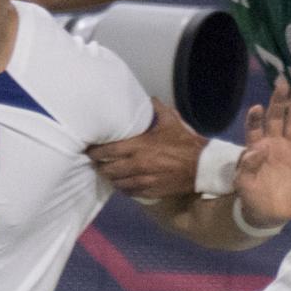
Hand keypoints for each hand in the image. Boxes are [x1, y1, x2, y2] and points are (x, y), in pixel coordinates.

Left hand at [88, 98, 205, 197]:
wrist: (201, 167)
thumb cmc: (184, 142)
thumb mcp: (171, 121)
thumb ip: (157, 109)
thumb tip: (148, 99)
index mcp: (139, 146)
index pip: (107, 151)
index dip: (95, 152)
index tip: (89, 149)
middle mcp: (137, 165)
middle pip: (108, 169)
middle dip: (100, 166)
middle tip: (96, 162)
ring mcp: (142, 180)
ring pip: (116, 182)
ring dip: (111, 178)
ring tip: (108, 173)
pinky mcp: (149, 192)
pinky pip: (128, 192)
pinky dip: (123, 187)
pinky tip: (122, 183)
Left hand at [235, 81, 290, 229]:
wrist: (269, 214)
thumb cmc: (251, 197)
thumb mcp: (243, 183)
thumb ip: (247, 165)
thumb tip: (258, 148)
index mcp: (256, 147)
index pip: (255, 127)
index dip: (255, 117)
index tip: (257, 107)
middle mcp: (274, 144)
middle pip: (276, 118)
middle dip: (279, 101)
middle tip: (283, 82)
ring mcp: (290, 150)